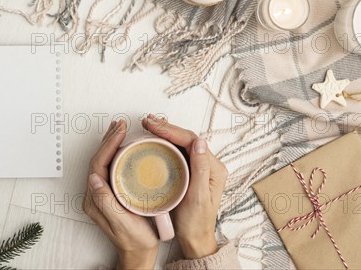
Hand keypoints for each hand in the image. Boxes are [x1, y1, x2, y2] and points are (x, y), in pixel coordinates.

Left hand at [83, 119, 158, 268]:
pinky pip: (111, 166)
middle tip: (120, 123)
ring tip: (120, 128)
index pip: (98, 164)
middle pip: (99, 159)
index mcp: (94, 199)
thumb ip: (105, 201)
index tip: (120, 131)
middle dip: (109, 139)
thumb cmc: (135, 240)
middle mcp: (95, 194)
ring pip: (104, 161)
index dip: (108, 145)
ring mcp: (103, 192)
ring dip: (111, 143)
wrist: (139, 254)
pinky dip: (117, 152)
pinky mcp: (112, 192)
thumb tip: (92, 178)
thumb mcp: (122, 223)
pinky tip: (125, 145)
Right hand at [142, 115, 228, 259]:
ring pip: (181, 143)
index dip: (171, 130)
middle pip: (186, 138)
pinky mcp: (190, 172)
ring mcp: (199, 167)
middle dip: (166, 127)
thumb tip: (199, 142)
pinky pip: (178, 151)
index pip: (191, 140)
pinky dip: (165, 143)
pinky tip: (154, 139)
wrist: (195, 239)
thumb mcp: (198, 197)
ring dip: (165, 132)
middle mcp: (209, 164)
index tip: (153, 126)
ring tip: (148, 125)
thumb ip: (200, 169)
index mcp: (213, 168)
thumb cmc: (196, 222)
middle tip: (147, 121)